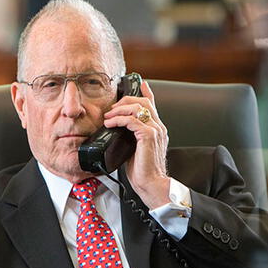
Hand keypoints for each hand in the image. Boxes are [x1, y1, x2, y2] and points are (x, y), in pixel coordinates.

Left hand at [103, 80, 170, 209]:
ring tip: (108, 116)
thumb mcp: (135, 149)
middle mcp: (159, 127)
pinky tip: (110, 123)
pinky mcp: (148, 136)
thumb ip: (131, 137)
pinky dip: (118, 119)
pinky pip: (131, 120)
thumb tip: (116, 131)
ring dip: (119, 109)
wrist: (151, 184)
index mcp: (157, 129)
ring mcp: (155, 130)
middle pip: (144, 101)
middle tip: (112, 108)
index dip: (146, 92)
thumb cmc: (143, 171)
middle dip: (125, 100)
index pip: (153, 105)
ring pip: (138, 108)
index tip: (139, 84)